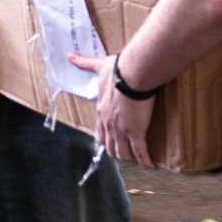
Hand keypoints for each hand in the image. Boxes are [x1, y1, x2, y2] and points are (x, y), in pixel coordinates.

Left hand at [70, 53, 153, 168]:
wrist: (132, 74)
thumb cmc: (118, 70)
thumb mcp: (98, 67)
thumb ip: (84, 63)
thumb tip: (70, 55)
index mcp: (101, 112)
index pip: (101, 132)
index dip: (107, 139)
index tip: (112, 142)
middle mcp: (109, 124)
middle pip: (111, 146)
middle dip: (118, 152)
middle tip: (127, 154)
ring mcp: (122, 130)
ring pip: (124, 152)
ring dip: (130, 158)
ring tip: (139, 160)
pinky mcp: (136, 132)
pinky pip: (140, 152)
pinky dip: (146, 161)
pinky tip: (151, 166)